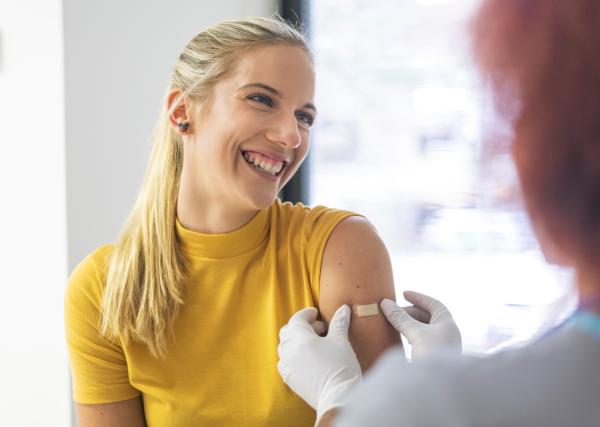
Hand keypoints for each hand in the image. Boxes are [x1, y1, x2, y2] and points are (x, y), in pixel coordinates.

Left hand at [277, 305, 361, 423]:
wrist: (338, 398)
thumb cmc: (340, 366)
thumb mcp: (341, 341)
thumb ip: (339, 323)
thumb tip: (343, 308)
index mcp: (299, 338)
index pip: (297, 320)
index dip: (306, 314)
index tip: (315, 314)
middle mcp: (289, 351)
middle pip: (288, 332)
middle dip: (302, 327)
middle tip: (320, 329)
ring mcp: (287, 366)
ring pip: (285, 348)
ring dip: (297, 342)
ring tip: (315, 344)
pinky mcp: (289, 380)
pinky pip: (286, 363)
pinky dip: (294, 356)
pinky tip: (308, 359)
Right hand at [381, 291, 461, 359]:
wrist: (439, 387)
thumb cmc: (432, 355)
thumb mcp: (415, 333)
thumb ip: (400, 318)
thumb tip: (385, 303)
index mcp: (448, 324)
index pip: (434, 304)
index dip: (419, 298)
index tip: (403, 294)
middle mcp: (447, 334)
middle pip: (427, 317)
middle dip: (410, 312)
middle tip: (393, 312)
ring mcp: (441, 347)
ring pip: (423, 330)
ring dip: (409, 324)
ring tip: (394, 323)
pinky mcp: (433, 359)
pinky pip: (421, 341)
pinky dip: (410, 336)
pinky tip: (399, 338)